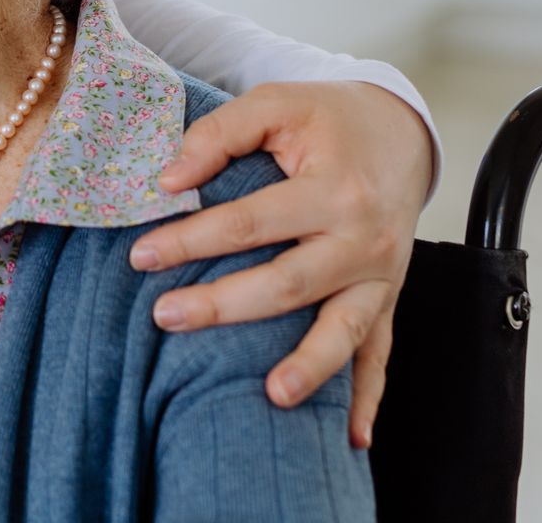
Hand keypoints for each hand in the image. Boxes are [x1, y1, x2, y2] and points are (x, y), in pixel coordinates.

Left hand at [127, 81, 432, 449]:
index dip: (192, 239)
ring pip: (343, 330)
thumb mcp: (275, 103)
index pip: (251, 223)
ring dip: (307, 366)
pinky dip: (368, 396)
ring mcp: (382, 276)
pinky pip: (380, 354)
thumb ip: (219, 133)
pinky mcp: (388, 298)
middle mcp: (364, 240)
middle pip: (288, 283)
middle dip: (224, 305)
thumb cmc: (328, 117)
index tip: (142, 254)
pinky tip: (351, 437)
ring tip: (270, 395)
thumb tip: (169, 179)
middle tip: (164, 315)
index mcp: (335, 189)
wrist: (399, 131)